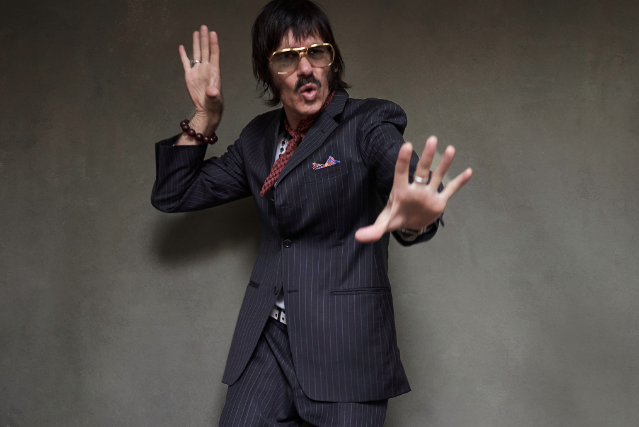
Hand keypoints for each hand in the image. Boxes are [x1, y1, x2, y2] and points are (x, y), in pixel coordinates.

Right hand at [178, 25, 222, 126]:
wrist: (206, 109)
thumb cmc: (213, 103)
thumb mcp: (214, 99)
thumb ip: (213, 94)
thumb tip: (212, 91)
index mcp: (214, 71)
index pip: (214, 54)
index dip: (213, 43)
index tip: (213, 33)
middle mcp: (206, 68)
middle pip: (205, 50)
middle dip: (204, 39)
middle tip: (204, 27)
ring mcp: (198, 71)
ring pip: (196, 53)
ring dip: (196, 43)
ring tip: (197, 32)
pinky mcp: (190, 76)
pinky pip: (186, 62)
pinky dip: (183, 55)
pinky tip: (181, 47)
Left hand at [355, 136, 471, 242]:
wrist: (410, 224)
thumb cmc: (396, 217)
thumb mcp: (384, 224)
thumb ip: (373, 230)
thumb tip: (358, 237)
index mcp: (401, 191)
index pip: (401, 173)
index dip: (403, 160)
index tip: (407, 145)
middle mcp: (416, 189)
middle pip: (422, 170)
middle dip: (427, 156)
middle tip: (432, 139)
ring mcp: (429, 193)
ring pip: (437, 176)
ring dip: (444, 163)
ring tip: (450, 149)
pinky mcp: (439, 201)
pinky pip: (450, 189)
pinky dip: (459, 182)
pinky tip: (468, 171)